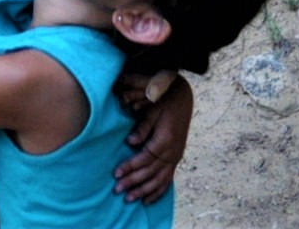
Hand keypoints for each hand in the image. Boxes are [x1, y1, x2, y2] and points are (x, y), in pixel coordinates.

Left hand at [114, 76, 191, 201]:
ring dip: (144, 191)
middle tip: (117, 190)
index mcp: (165, 141)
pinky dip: (158, 192)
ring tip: (129, 199)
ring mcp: (176, 157)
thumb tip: (130, 142)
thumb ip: (143, 127)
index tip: (115, 174)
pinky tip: (148, 200)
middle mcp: (172, 153)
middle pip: (151, 173)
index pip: (144, 159)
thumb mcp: (153, 110)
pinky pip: (168, 180)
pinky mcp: (177, 158)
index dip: (130, 167)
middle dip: (133, 182)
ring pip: (159, 180)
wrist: (183, 97)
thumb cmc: (165, 101)